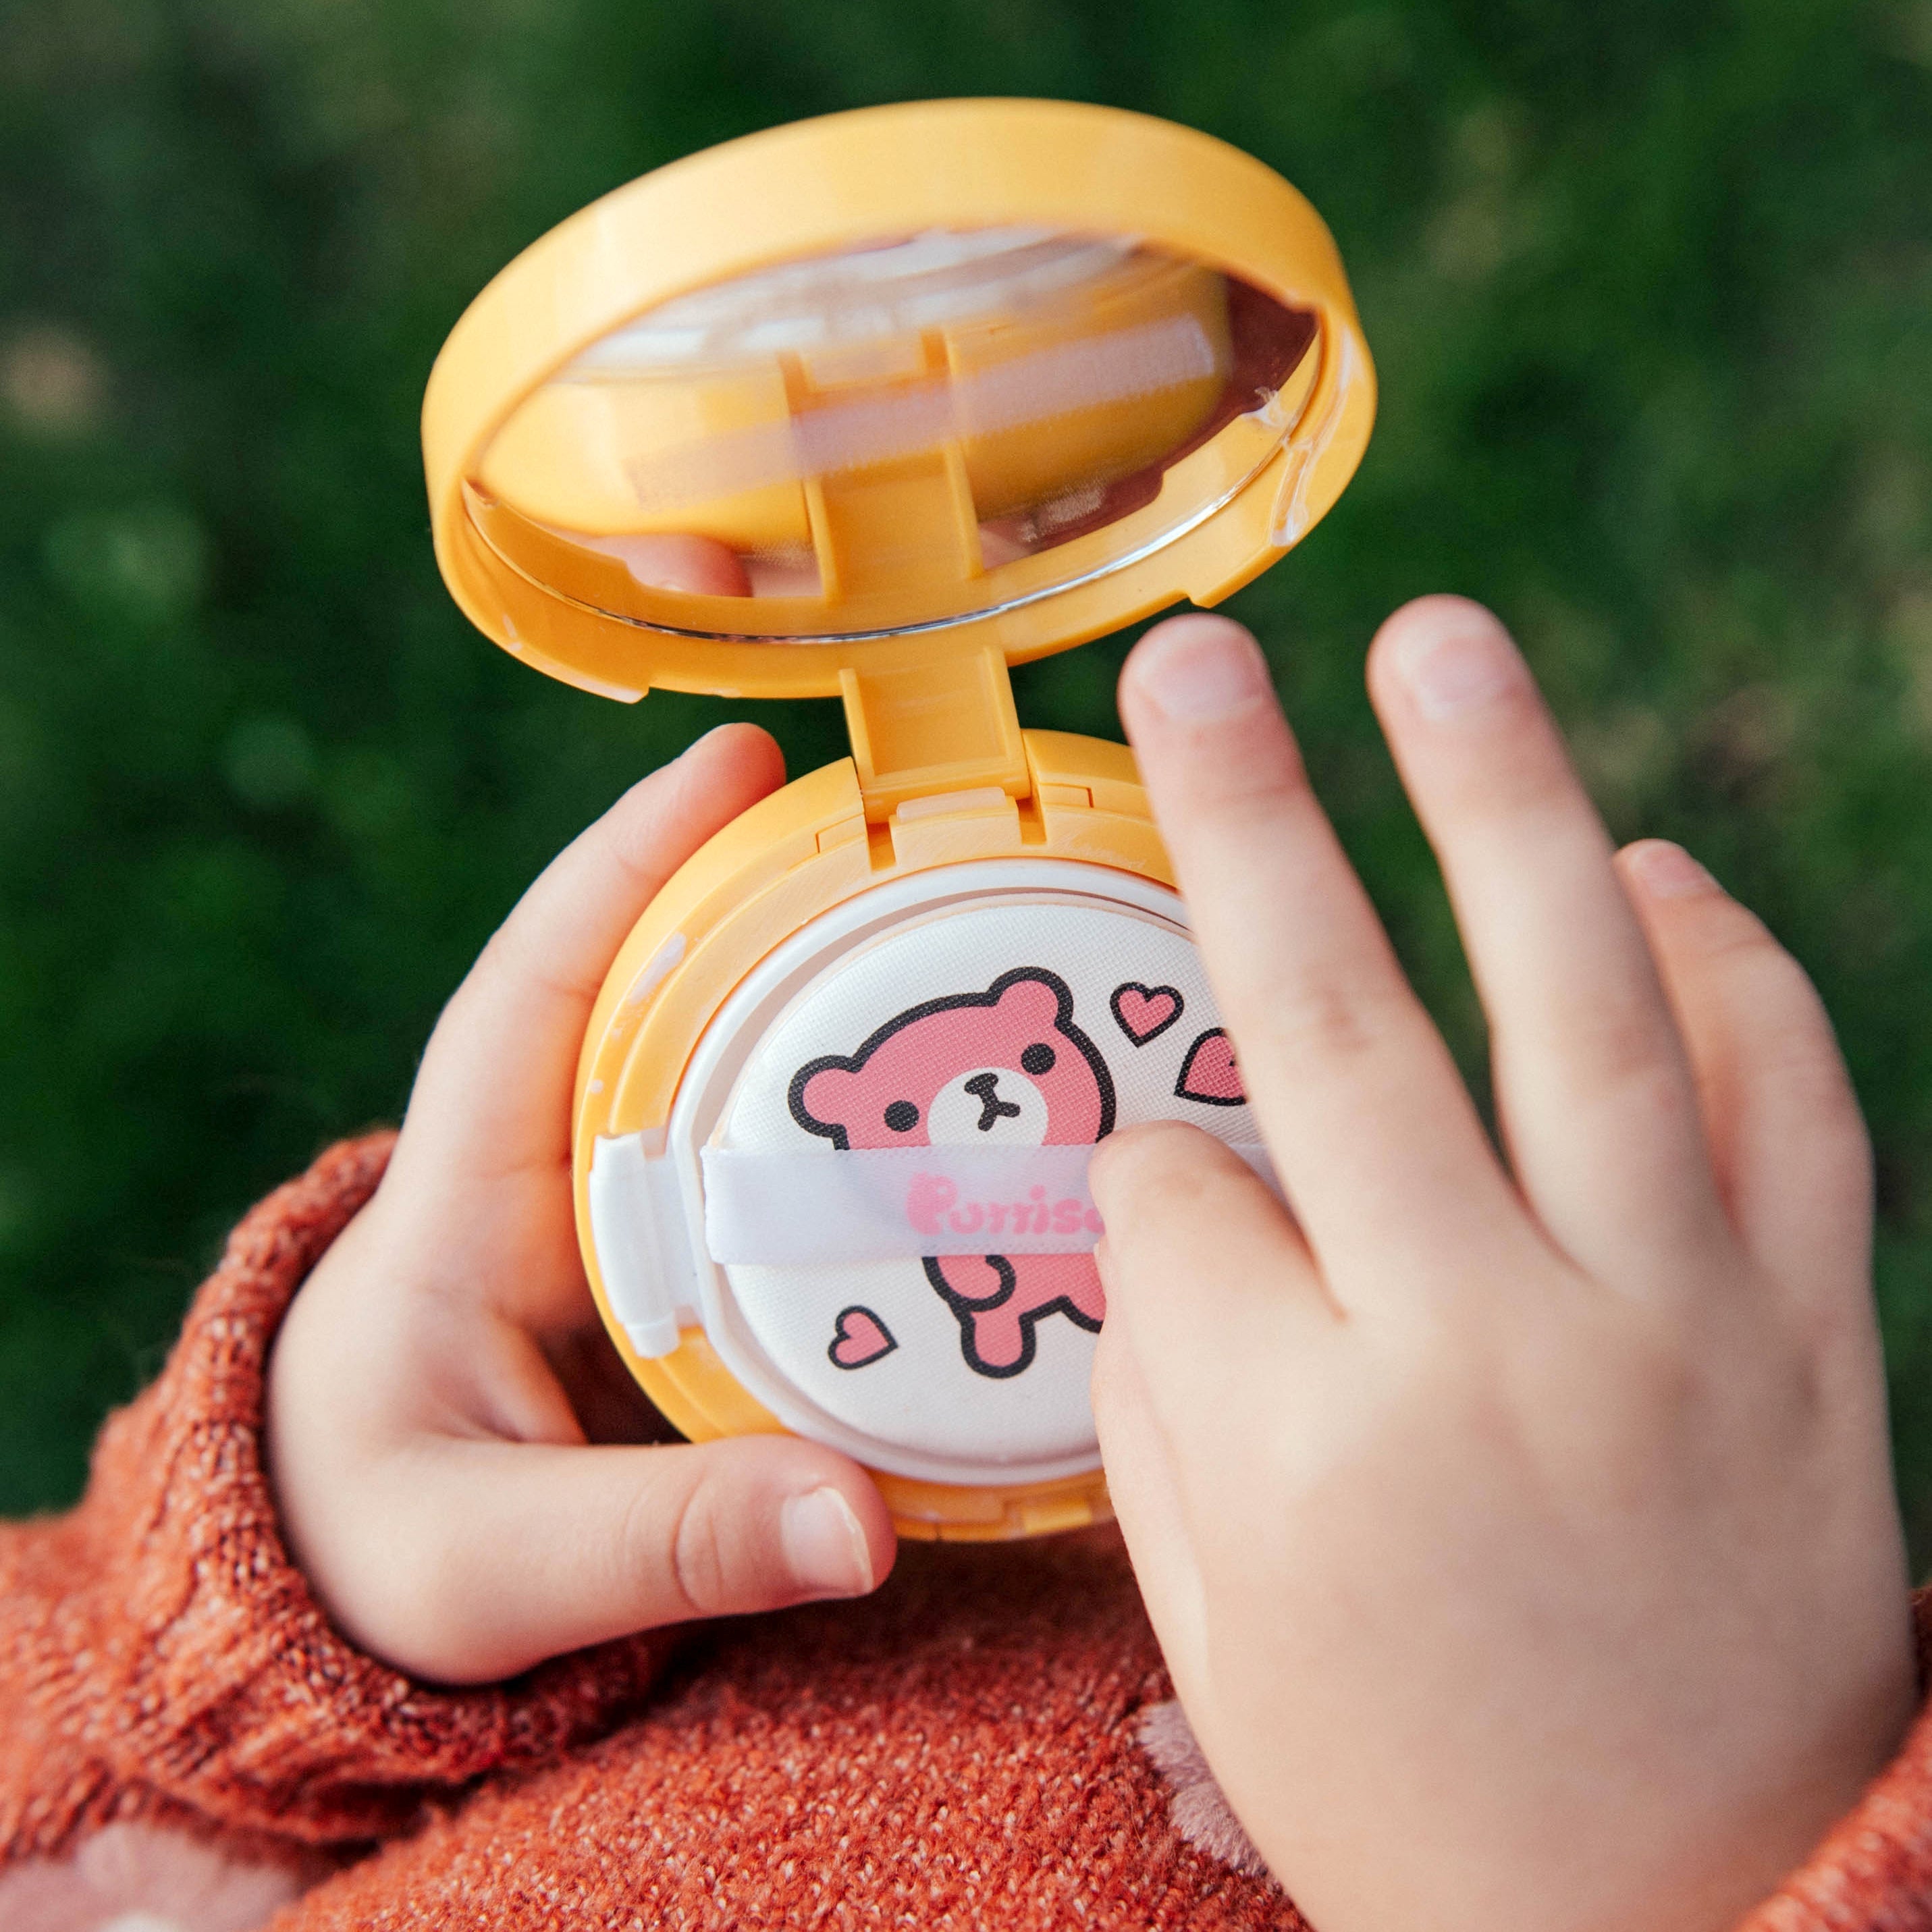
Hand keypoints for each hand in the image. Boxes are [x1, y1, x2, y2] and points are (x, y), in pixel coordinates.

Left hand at [267, 726, 895, 1684]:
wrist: (355, 1585)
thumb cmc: (378, 1551)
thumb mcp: (492, 1571)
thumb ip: (662, 1543)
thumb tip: (859, 1522)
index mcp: (463, 1202)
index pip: (536, 987)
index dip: (629, 864)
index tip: (738, 764)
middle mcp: (546, 1168)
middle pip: (656, 985)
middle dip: (771, 887)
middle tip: (916, 823)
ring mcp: (620, 1207)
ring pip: (726, 1062)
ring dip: (832, 990)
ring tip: (974, 932)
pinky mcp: (682, 1259)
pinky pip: (771, 1157)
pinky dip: (858, 1120)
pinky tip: (965, 1118)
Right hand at [1090, 599, 1915, 1931]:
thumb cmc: (1412, 1793)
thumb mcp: (1218, 1630)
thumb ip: (1164, 1388)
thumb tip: (1163, 1180)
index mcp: (1303, 1449)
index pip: (1175, 1196)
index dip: (1149, 1164)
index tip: (1162, 1178)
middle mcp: (1490, 1355)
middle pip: (1336, 1033)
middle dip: (1244, 824)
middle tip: (1194, 662)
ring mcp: (1677, 1328)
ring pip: (1588, 1013)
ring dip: (1502, 805)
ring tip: (1439, 646)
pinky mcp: (1814, 1338)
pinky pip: (1791, 1103)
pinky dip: (1728, 966)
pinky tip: (1648, 869)